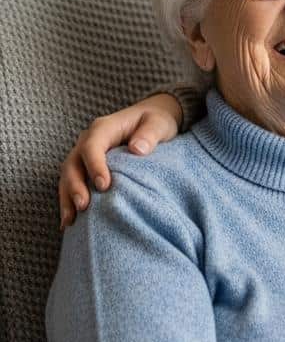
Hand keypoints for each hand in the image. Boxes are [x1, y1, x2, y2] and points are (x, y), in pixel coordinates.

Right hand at [58, 94, 181, 228]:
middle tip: (83, 206)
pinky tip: (69, 222)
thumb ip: (149, 134)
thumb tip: (137, 149)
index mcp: (104, 128)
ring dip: (67, 198)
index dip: (94, 165)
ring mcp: (85, 155)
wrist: (152, 119)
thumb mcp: (159, 123)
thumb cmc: (156, 121)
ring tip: (70, 221)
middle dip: (75, 186)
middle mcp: (89, 141)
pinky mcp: (87, 167)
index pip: (92, 146)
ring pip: (69, 176)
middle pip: (73, 163)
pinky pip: (74, 183)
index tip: (104, 185)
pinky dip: (69, 201)